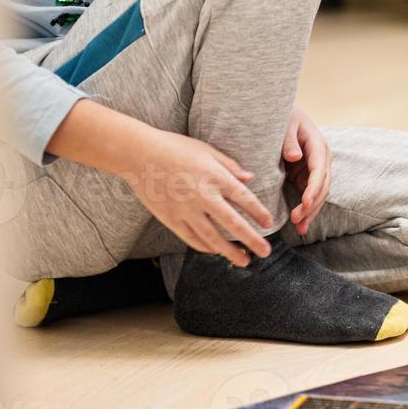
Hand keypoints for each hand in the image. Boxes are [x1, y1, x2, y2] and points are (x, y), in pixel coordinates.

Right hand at [120, 128, 273, 266]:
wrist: (138, 155)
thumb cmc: (174, 147)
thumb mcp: (206, 151)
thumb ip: (230, 166)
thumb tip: (250, 178)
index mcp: (215, 177)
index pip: (244, 199)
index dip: (259, 213)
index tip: (269, 223)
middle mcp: (202, 197)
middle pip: (233, 224)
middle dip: (252, 240)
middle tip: (266, 252)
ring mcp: (185, 210)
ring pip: (212, 238)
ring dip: (230, 252)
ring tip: (244, 261)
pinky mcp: (170, 219)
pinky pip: (192, 238)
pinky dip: (206, 247)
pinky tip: (217, 252)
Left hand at [282, 105, 331, 235]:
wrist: (285, 115)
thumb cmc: (284, 117)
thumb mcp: (285, 124)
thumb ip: (288, 140)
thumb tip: (296, 157)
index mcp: (318, 145)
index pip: (320, 170)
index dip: (314, 188)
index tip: (305, 203)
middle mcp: (322, 159)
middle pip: (322, 186)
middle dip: (312, 204)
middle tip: (297, 219)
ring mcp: (316, 169)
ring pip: (319, 194)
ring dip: (311, 211)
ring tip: (300, 228)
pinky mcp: (307, 176)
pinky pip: (310, 195)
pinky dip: (307, 210)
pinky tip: (300, 226)